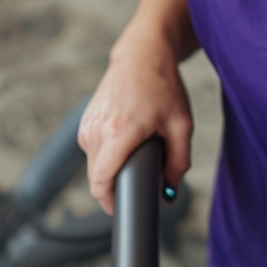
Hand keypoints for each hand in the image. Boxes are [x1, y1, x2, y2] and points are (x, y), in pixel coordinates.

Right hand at [78, 18, 193, 214]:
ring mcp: (86, 125)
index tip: (123, 210)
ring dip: (113, 168)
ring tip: (138, 149)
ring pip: (95, 165)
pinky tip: (127, 139)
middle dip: (118, 185)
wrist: (142, 56)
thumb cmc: (163, 87)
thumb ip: (179, 164)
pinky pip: (93, 151)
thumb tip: (169, 194)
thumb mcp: (181, 126)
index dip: (110, 202)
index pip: (100, 182)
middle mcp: (96, 130)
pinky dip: (108, 153)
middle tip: (144, 177)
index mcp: (118, 132)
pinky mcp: (84, 122)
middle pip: (98, 178)